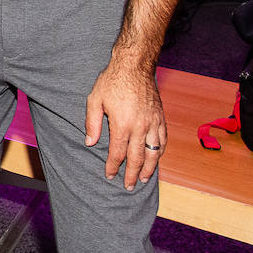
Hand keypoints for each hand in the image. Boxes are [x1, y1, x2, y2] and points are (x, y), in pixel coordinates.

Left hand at [85, 54, 166, 190]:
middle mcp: (140, 126)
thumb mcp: (94, 100)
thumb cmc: (112, 81)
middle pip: (137, 158)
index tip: (109, 175)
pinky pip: (163, 140)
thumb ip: (92, 123)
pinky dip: (160, 152)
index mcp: (122, 124)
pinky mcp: (160, 117)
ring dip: (149, 168)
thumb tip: (90, 143)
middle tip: (128, 186)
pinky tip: (156, 158)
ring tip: (143, 179)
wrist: (134, 66)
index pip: (118, 153)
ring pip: (154, 152)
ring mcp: (153, 122)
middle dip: (132, 174)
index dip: (113, 166)